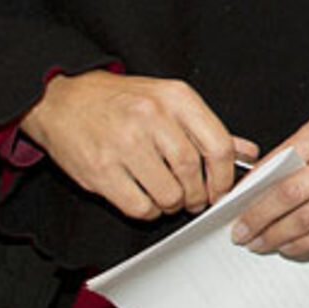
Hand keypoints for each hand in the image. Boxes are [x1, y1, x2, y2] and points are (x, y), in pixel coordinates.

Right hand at [19, 70, 257, 219]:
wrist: (62, 98)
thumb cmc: (119, 100)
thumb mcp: (167, 101)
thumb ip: (207, 128)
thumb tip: (246, 153)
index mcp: (175, 97)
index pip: (217, 144)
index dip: (225, 176)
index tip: (222, 189)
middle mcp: (151, 117)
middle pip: (192, 171)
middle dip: (199, 194)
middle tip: (195, 199)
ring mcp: (124, 143)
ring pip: (168, 193)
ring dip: (174, 205)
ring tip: (168, 197)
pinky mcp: (100, 169)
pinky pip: (139, 206)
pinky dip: (148, 211)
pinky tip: (146, 199)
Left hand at [230, 111, 308, 256]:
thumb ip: (292, 153)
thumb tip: (253, 185)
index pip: (282, 162)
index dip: (253, 188)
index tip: (234, 204)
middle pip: (293, 196)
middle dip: (260, 219)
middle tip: (241, 232)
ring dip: (278, 236)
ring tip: (260, 242)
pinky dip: (304, 245)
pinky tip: (288, 245)